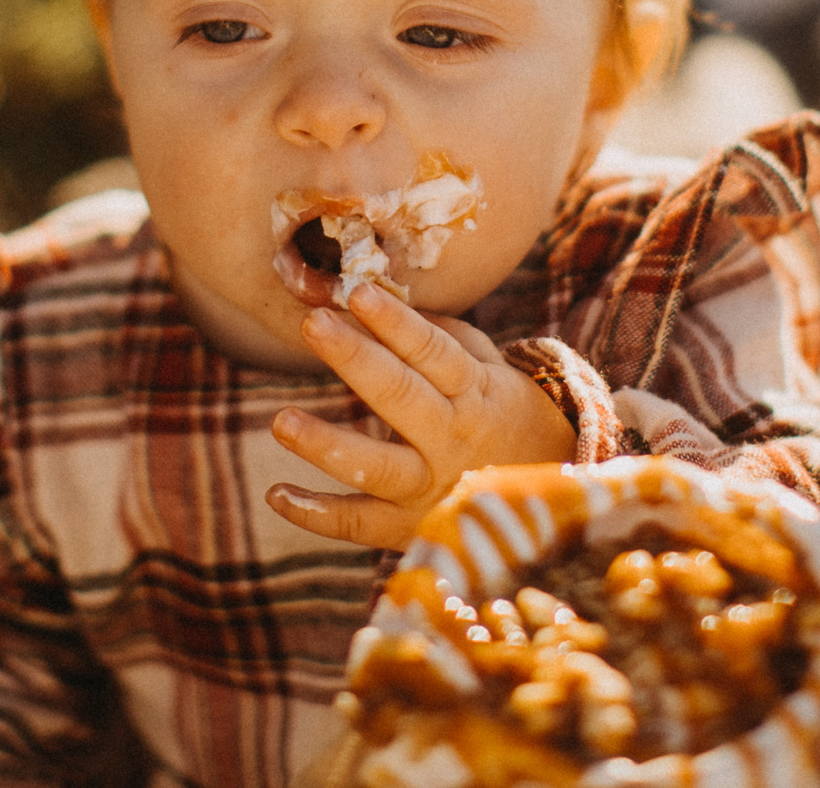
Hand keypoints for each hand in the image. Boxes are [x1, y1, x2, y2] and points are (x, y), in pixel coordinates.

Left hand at [266, 285, 576, 550]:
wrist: (544, 494)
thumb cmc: (499, 411)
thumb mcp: (484, 365)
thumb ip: (436, 333)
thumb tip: (374, 295)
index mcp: (474, 392)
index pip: (434, 352)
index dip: (397, 323)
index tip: (359, 292)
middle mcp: (452, 440)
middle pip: (401, 398)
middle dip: (355, 359)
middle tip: (313, 324)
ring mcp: (430, 489)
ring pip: (376, 469)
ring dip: (326, 445)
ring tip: (281, 420)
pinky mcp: (407, 528)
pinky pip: (357, 526)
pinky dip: (315, 514)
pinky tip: (275, 493)